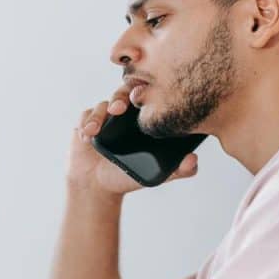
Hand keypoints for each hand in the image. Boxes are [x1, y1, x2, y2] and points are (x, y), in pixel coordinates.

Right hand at [67, 85, 198, 197]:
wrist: (97, 186)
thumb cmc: (127, 176)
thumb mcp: (154, 175)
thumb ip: (176, 170)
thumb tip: (193, 160)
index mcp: (142, 118)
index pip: (146, 96)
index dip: (145, 92)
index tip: (142, 100)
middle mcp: (123, 113)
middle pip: (123, 93)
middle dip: (120, 97)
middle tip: (119, 109)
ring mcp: (104, 116)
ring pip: (102, 104)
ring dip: (99, 114)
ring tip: (96, 129)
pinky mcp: (85, 122)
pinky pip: (85, 116)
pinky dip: (85, 124)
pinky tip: (87, 136)